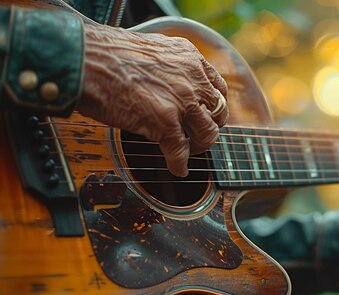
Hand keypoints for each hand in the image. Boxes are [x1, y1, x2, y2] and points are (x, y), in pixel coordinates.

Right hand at [77, 22, 228, 176]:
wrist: (85, 59)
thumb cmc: (106, 54)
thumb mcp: (152, 49)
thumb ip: (169, 66)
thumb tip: (168, 82)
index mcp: (189, 57)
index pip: (216, 85)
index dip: (213, 103)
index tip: (208, 112)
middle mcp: (192, 78)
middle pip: (218, 111)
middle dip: (210, 125)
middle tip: (198, 134)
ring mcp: (182, 101)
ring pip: (207, 133)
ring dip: (199, 146)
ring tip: (188, 152)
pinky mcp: (166, 122)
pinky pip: (181, 151)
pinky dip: (180, 164)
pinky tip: (177, 168)